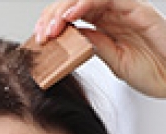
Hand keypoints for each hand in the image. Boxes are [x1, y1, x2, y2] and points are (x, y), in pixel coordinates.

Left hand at [35, 0, 165, 97]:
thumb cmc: (153, 71)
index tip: (38, 38)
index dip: (52, 22)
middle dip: (53, 16)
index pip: (72, 16)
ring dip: (64, 10)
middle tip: (41, 34)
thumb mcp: (113, 61)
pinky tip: (71, 18)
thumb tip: (70, 37)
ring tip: (52, 27)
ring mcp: (126, 9)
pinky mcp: (138, 9)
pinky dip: (85, 5)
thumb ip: (94, 45)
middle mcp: (114, 14)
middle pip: (76, 3)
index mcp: (106, 25)